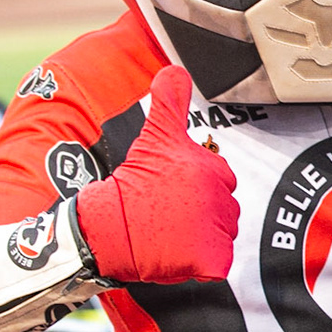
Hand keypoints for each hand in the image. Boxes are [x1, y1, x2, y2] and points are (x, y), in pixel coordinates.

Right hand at [74, 67, 237, 283]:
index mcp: (213, 169)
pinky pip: (218, 263)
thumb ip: (170, 101)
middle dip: (202, 211)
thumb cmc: (131, 181)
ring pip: (221, 234)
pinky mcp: (211, 260)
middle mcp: (221, 199)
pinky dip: (202, 262)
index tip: (171, 189)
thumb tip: (175, 68)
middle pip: (225, 208)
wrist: (107, 228)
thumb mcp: (154, 135)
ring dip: (201, 235)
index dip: (197, 185)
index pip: (222, 178)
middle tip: (169, 211)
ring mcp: (216, 231)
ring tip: (170, 230)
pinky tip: (177, 252)